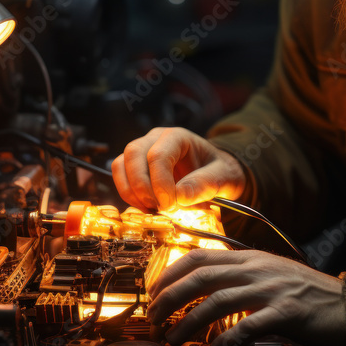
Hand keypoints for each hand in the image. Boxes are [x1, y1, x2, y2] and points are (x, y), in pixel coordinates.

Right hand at [112, 127, 246, 211]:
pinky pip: (121, 177)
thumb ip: (205, 184)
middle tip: (159, 208)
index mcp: (178, 137)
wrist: (217, 173)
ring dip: (131, 191)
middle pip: (133, 154)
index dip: (159, 182)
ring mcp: (143, 151)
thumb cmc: (220, 171)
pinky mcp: (136, 167)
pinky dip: (128, 194)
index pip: (158, 155)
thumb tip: (180, 197)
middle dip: (142, 186)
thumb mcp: (224, 176)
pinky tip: (145, 207)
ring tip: (151, 209)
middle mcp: (156, 139)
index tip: (169, 205)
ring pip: (121, 164)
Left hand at [146, 249, 345, 345]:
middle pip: (201, 277)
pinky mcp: (286, 313)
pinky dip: (224, 341)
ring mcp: (272, 290)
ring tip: (173, 337)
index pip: (200, 256)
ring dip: (188, 321)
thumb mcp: (272, 276)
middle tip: (154, 317)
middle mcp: (258, 269)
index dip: (170, 273)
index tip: (154, 292)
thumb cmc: (310, 296)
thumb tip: (208, 291)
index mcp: (252, 259)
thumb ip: (242, 278)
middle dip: (170, 297)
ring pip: (217, 301)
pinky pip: (247, 326)